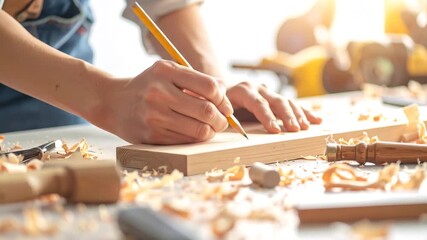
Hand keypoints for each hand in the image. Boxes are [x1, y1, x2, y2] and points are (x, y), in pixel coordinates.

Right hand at [100, 60, 232, 143]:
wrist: (113, 103)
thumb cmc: (149, 86)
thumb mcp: (168, 72)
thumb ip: (196, 79)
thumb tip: (225, 95)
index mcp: (165, 71)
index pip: (209, 87)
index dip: (223, 100)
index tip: (225, 106)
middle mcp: (158, 92)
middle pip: (206, 111)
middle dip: (221, 119)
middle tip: (222, 121)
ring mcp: (153, 116)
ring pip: (199, 130)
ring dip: (211, 132)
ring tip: (211, 128)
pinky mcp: (151, 136)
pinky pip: (185, 141)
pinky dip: (196, 139)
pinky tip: (195, 133)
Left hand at [226, 81, 321, 132]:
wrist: (223, 92)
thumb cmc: (221, 105)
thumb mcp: (219, 108)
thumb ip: (225, 115)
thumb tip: (231, 124)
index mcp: (243, 90)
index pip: (258, 103)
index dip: (267, 117)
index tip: (275, 130)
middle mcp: (259, 88)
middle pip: (276, 101)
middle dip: (286, 116)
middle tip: (294, 130)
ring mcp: (269, 92)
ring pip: (287, 102)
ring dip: (298, 115)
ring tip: (305, 127)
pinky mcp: (276, 98)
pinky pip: (293, 105)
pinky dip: (304, 112)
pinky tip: (316, 120)